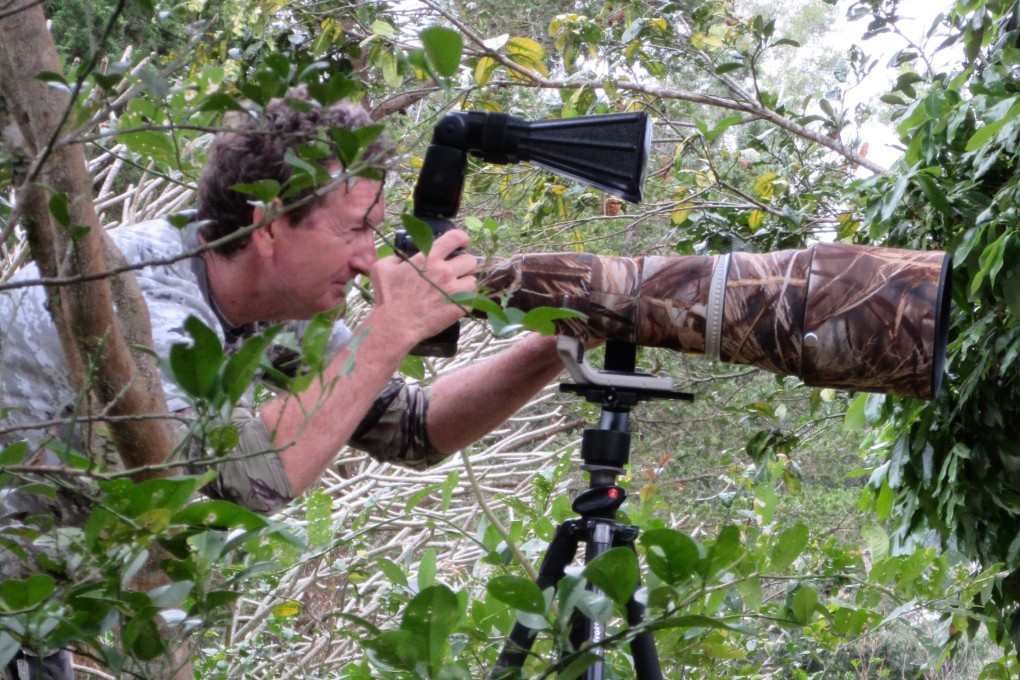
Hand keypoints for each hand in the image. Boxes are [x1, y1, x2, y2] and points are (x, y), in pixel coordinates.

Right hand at [369, 229, 477, 348]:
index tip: (462, 244)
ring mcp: (453, 290)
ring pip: (473, 280)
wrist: (395, 325)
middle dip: (465, 264)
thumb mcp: (382, 268)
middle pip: (471, 260)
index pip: (456, 237)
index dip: (462, 238)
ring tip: (456, 288)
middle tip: (457, 271)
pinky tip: (455, 302)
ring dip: (466, 283)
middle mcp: (444, 271)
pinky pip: (471, 299)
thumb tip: (405, 257)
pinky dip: (465, 300)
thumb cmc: (388, 297)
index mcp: (428, 258)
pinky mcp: (458, 307)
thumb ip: (396, 257)